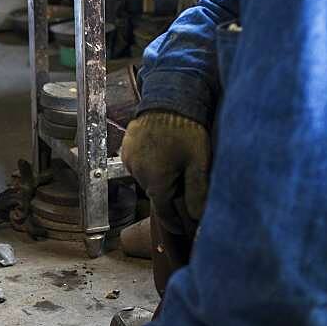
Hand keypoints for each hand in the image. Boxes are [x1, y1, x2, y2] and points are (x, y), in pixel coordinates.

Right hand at [120, 111, 210, 235]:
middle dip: (170, 199)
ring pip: (147, 180)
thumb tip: (198, 218)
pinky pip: (140, 165)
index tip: (185, 229)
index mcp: (155, 181)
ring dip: (160, 180)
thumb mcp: (199, 163)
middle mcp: (138, 173)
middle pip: (156, 195)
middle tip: (187, 196)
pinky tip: (165, 156)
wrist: (169, 96)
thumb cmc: (187, 129)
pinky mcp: (127, 147)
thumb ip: (197, 193)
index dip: (176, 223)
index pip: (164, 213)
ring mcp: (130, 159)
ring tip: (177, 170)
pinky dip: (152, 166)